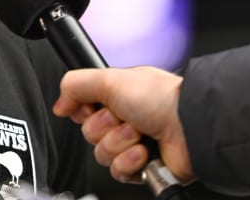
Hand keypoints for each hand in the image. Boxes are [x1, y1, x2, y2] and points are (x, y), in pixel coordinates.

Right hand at [52, 67, 194, 184]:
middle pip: (89, 133)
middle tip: (124, 118)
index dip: (84, 110)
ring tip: (139, 135)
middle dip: (105, 127)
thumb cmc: (160, 98)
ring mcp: (133, 144)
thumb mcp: (108, 78)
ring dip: (119, 144)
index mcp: (117, 95)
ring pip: (102, 154)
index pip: (83, 109)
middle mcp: (125, 118)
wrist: (190, 126)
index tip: (93, 106)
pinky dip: (129, 162)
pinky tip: (143, 152)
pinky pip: (118, 172)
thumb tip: (59, 104)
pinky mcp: (142, 167)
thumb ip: (74, 85)